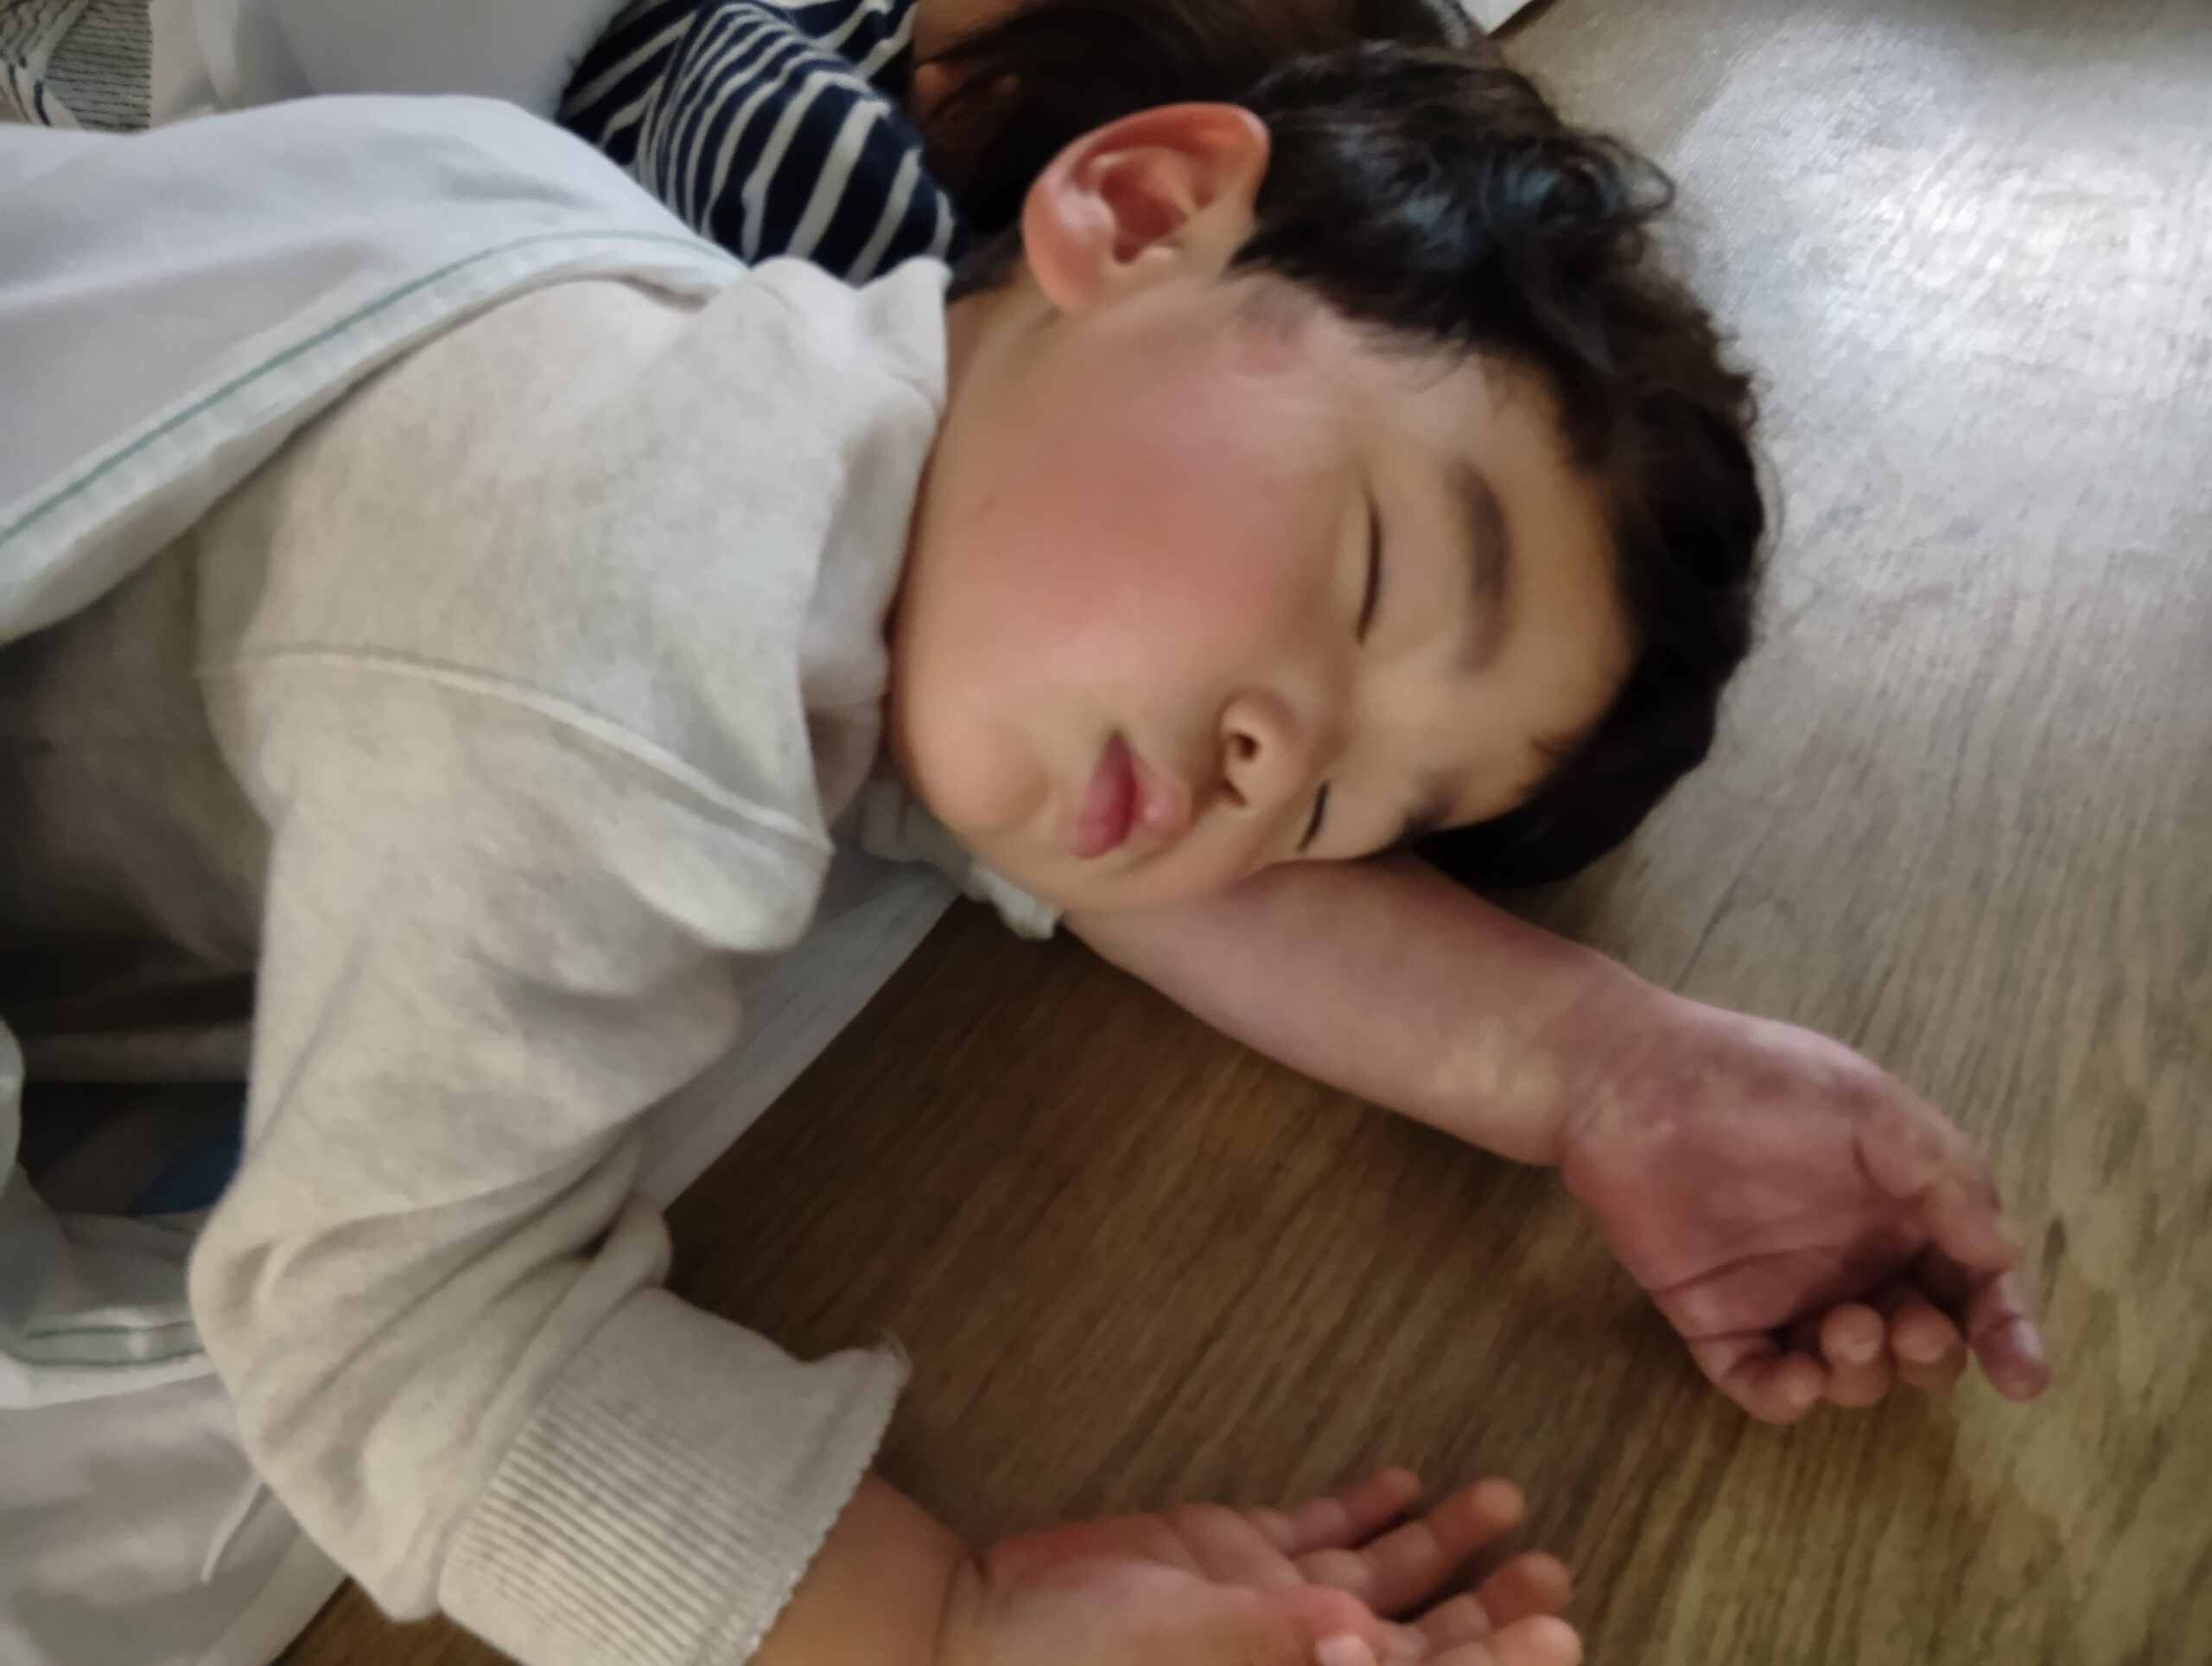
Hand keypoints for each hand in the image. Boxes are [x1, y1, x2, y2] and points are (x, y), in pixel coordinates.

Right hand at [946, 1468, 1578, 1665]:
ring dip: (1442, 1547)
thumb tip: (1366, 1637)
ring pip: (1378, 1580)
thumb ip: (1274, 1638)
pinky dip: (1364, 1506)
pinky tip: (1408, 1478)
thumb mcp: (1183, 1646)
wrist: (982, 1624)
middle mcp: (1298, 1654)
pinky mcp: (1225, 1553)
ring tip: (1503, 1500)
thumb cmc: (1074, 1662)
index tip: (1561, 1634)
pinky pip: (1314, 1529)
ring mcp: (1265, 1604)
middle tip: (1553, 1570)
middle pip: (1419, 1643)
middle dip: (1490, 1610)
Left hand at [1559, 999, 2049, 1421]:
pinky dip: (1786, 1398)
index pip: (1973, 1284)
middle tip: (1907, 1327)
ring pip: (1851, 1373)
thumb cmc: (1757, 1079)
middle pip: (1922, 1342)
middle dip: (1932, 1356)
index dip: (2006, 1332)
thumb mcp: (1868, 1106)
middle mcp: (1852, 1261)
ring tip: (1842, 1326)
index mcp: (1901, 1209)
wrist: (1629, 1080)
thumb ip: (1942, 1176)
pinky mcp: (1716, 1320)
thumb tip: (2004, 1254)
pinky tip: (1793, 1377)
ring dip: (1865, 1372)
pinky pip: (1761, 1384)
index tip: (2021, 1375)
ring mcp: (1785, 1295)